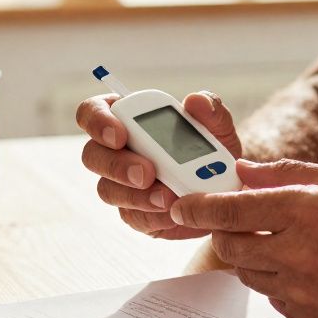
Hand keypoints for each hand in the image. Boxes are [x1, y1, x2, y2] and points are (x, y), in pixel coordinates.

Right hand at [76, 91, 242, 238]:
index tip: (120, 134)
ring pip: (107, 190)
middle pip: (92, 155)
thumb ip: (210, 109)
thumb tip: (195, 100)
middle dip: (117, 165)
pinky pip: (132, 216)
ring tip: (168, 197)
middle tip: (147, 173)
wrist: (225, 190)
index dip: (98, 121)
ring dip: (135, 195)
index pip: (93, 111)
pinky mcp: (134, 212)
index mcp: (128, 118)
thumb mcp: (219, 126)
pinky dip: (152, 215)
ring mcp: (121, 184)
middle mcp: (117, 151)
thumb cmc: (213, 150)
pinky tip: (172, 213)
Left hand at [169, 159, 317, 317]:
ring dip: (251, 257)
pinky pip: (273, 296)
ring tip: (284, 242)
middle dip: (226, 231)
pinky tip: (307, 268)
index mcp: (306, 210)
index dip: (198, 206)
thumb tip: (244, 171)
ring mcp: (303, 289)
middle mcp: (299, 251)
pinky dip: (277, 281)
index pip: (231, 209)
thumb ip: (288, 174)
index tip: (181, 204)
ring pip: (247, 273)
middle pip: (230, 245)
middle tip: (238, 220)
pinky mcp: (311, 316)